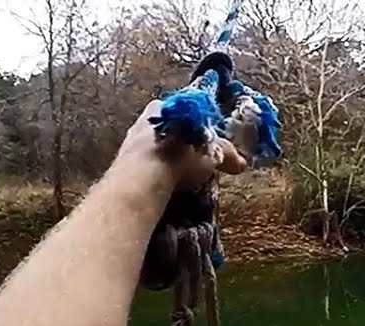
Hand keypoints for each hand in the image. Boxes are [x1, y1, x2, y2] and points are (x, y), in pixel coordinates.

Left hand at [119, 99, 249, 182]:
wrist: (144, 178)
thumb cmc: (180, 156)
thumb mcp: (212, 152)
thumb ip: (227, 154)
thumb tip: (241, 163)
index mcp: (168, 105)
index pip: (187, 108)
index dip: (199, 122)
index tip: (207, 137)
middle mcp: (147, 117)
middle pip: (170, 126)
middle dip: (182, 139)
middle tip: (196, 156)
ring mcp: (131, 138)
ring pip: (155, 143)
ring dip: (167, 155)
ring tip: (180, 173)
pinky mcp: (123, 161)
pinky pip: (144, 162)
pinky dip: (154, 170)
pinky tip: (163, 181)